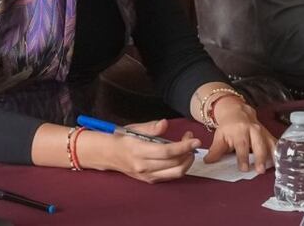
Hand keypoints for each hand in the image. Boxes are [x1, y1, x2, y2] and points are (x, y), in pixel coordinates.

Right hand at [82, 119, 199, 183]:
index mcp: (139, 151)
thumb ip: (150, 127)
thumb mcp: (133, 128)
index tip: (196, 140)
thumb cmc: (121, 139)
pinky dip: (180, 167)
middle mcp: (143, 166)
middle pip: (174, 163)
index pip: (167, 152)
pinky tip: (180, 157)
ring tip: (188, 149)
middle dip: (188, 151)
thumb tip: (165, 123)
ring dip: (187, 161)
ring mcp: (147, 175)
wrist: (107, 155)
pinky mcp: (149, 180)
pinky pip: (170, 176)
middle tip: (191, 139)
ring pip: (175, 173)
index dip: (184, 146)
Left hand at [205, 97, 276, 173]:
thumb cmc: (228, 127)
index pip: (241, 146)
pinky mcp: (268, 134)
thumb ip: (216, 150)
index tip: (244, 168)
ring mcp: (262, 132)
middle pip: (258, 145)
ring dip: (272, 156)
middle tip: (260, 170)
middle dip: (260, 158)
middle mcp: (253, 130)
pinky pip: (275, 142)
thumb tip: (208, 162)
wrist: (237, 111)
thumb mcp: (219, 136)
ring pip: (269, 143)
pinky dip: (279, 151)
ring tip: (275, 167)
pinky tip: (281, 161)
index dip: (243, 157)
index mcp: (239, 131)